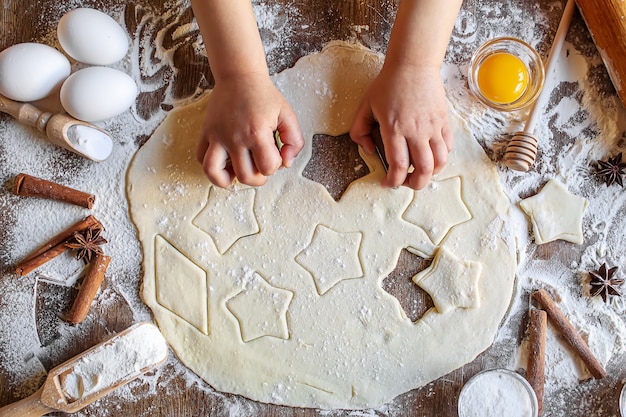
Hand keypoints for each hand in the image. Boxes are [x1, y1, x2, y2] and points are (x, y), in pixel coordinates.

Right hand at [196, 72, 303, 186]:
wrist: (239, 76)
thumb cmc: (264, 96)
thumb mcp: (287, 115)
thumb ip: (295, 141)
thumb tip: (286, 162)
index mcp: (257, 133)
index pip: (268, 167)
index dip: (275, 165)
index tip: (275, 153)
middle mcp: (235, 137)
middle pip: (245, 176)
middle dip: (257, 176)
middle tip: (260, 165)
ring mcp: (217, 136)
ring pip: (214, 173)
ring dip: (228, 179)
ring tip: (237, 171)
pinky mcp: (206, 132)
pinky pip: (201, 158)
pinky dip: (211, 167)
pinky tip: (224, 161)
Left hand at [350, 64, 452, 189]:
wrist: (413, 64)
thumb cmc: (388, 84)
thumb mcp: (365, 106)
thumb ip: (359, 131)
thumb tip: (369, 150)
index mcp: (395, 129)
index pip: (398, 166)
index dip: (393, 181)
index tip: (387, 183)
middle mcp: (416, 131)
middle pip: (423, 170)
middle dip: (414, 184)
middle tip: (405, 182)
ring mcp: (433, 127)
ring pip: (440, 162)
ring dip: (430, 173)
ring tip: (419, 171)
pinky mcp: (444, 121)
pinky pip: (448, 147)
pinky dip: (440, 157)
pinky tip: (429, 155)